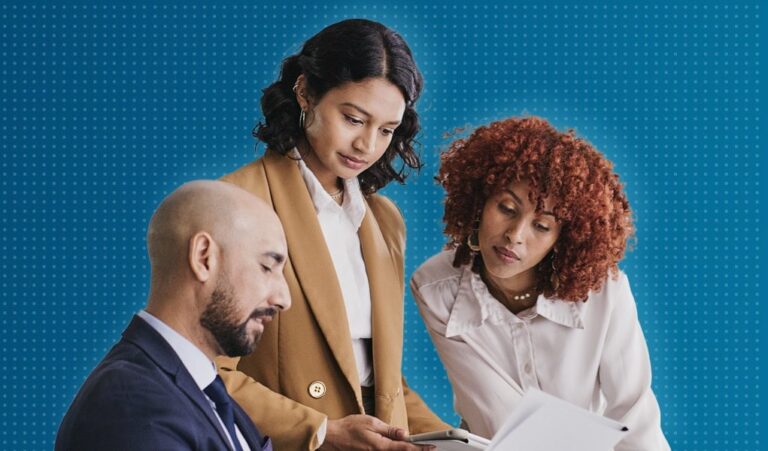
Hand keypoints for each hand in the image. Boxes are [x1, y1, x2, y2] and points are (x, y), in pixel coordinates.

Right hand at [319, 414, 435, 450]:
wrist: (332, 438)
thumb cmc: (350, 427)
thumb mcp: (371, 423)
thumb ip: (389, 430)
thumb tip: (404, 433)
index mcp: (381, 446)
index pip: (405, 448)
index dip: (420, 449)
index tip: (432, 447)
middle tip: (428, 448)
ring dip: (404, 450)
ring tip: (415, 447)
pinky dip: (394, 450)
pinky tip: (399, 447)